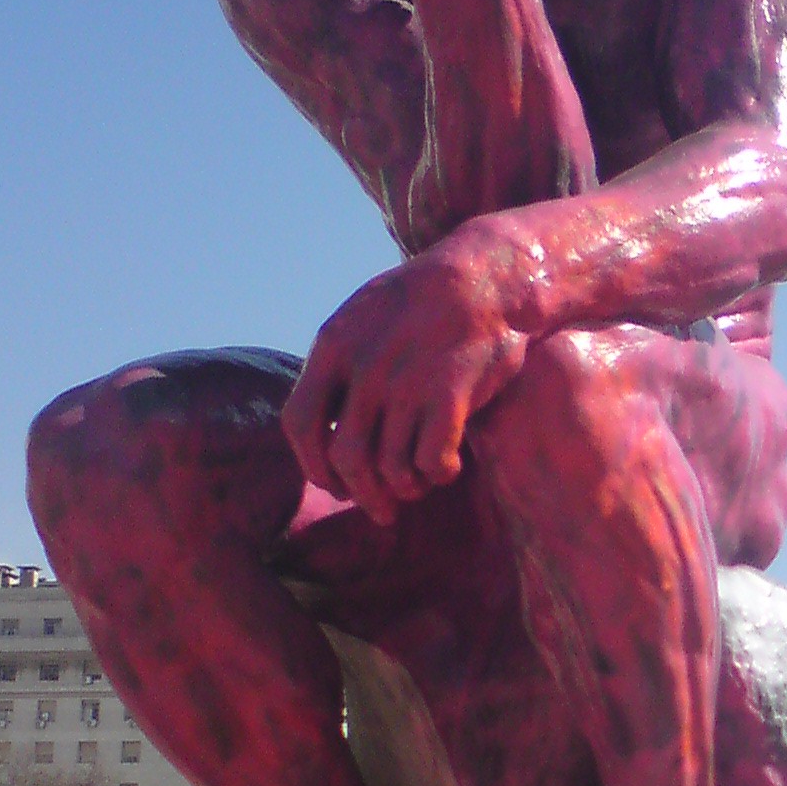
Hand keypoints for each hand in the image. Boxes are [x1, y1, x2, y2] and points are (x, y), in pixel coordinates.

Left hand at [282, 224, 536, 522]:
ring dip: (405, 488)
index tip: (332, 483)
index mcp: (333, 346)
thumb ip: (339, 363)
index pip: (299, 424)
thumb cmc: (426, 300)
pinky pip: (432, 462)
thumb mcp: (364, 316)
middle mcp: (364, 368)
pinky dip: (438, 475)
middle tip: (381, 509)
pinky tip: (449, 467)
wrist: (488, 276)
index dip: (312, 466)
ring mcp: (406, 383)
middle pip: (345, 459)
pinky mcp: (450, 395)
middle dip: (362, 495)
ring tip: (418, 485)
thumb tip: (320, 422)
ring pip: (390, 468)